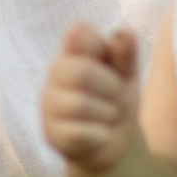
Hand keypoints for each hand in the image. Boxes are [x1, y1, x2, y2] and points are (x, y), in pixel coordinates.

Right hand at [42, 22, 140, 174]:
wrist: (112, 144)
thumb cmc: (115, 100)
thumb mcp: (126, 75)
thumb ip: (125, 54)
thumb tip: (125, 31)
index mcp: (72, 53)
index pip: (78, 33)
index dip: (99, 44)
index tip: (109, 58)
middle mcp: (55, 75)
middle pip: (81, 72)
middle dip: (111, 87)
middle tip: (116, 94)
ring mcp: (50, 106)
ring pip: (81, 105)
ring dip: (108, 113)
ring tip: (108, 115)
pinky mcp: (52, 135)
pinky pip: (80, 133)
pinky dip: (100, 135)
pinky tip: (100, 134)